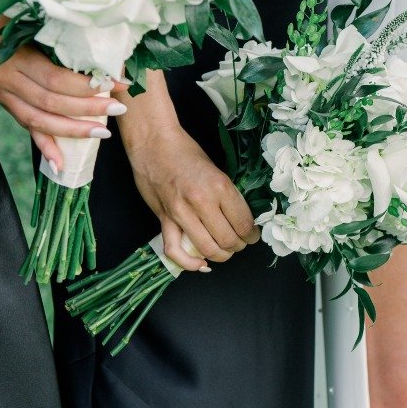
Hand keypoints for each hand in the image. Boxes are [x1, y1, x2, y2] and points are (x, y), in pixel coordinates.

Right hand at [0, 26, 126, 170]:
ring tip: (102, 132)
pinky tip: (60, 165)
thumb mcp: (36, 22)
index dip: (87, 87)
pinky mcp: (5, 105)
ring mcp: (3, 95)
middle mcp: (6, 78)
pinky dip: (45, 147)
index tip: (117, 83)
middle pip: (51, 103)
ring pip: (39, 121)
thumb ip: (62, 40)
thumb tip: (105, 56)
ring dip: (72, 131)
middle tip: (118, 109)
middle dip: (87, 110)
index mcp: (16, 56)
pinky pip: (27, 129)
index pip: (56, 79)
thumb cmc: (14, 17)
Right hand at [122, 108, 257, 272]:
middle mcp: (202, 202)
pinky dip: (189, 263)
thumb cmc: (186, 152)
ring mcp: (181, 213)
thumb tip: (241, 218)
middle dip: (239, 246)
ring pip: (208, 249)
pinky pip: (175, 250)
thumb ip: (227, 196)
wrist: (154, 144)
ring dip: (221, 255)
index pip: (243, 223)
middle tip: (241, 242)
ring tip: (225, 250)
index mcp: (220, 187)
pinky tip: (201, 264)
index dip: (252, 234)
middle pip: (228, 239)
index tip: (253, 234)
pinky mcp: (164, 219)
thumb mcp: (217, 170)